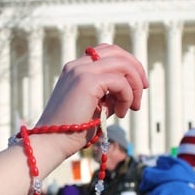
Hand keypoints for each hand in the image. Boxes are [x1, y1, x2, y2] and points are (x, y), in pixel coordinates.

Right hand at [36, 43, 148, 157]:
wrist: (52, 142)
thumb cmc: (72, 130)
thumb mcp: (94, 107)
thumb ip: (109, 95)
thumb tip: (130, 92)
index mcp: (75, 69)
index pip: (107, 52)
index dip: (127, 64)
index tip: (136, 86)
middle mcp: (77, 66)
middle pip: (117, 53)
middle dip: (136, 70)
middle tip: (142, 91)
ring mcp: (81, 71)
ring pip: (122, 64)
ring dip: (134, 86)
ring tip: (132, 107)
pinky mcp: (87, 81)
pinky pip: (120, 82)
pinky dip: (127, 97)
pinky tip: (120, 114)